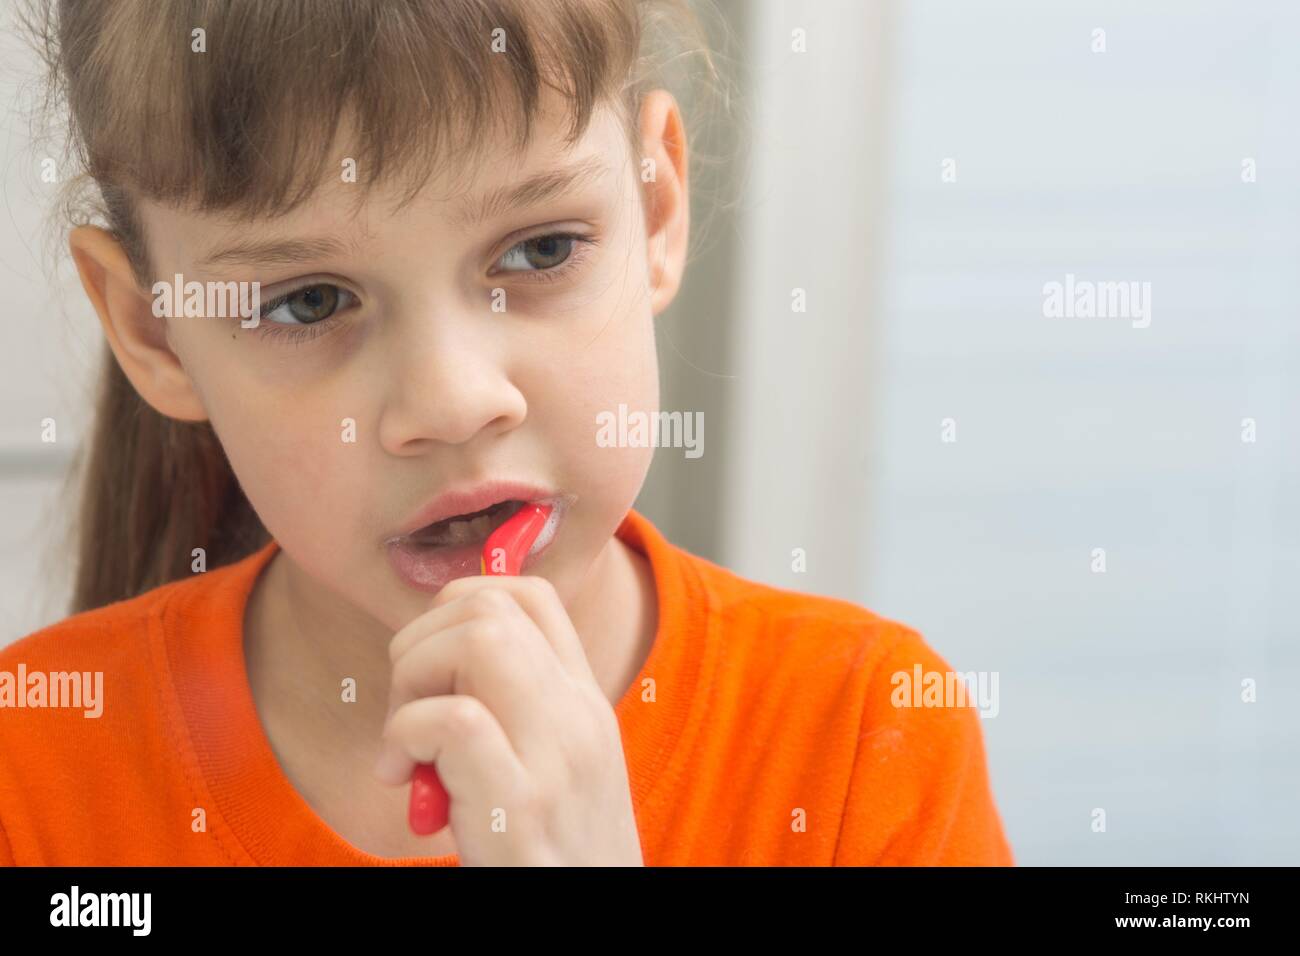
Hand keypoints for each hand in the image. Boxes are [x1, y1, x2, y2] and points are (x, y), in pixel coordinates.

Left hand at [373, 574, 644, 865]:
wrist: (598, 928)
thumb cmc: (557, 857)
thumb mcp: (554, 769)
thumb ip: (514, 715)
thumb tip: (430, 670)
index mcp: (584, 702)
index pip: (530, 594)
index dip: (459, 603)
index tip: (428, 662)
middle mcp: (579, 716)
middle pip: (490, 605)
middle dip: (419, 643)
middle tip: (406, 709)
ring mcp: (557, 756)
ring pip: (476, 639)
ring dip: (411, 680)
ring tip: (406, 745)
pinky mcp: (522, 806)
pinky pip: (451, 721)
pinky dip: (406, 735)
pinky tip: (406, 780)